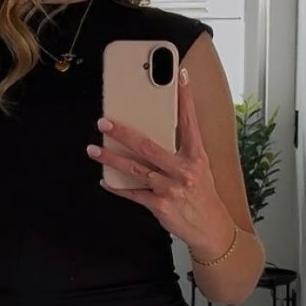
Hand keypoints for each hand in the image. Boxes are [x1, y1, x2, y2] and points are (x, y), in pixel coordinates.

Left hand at [87, 66, 236, 257]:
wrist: (211, 229)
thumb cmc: (203, 196)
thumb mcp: (200, 170)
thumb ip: (180, 152)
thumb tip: (153, 135)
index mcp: (196, 156)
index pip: (190, 121)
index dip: (185, 98)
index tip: (180, 76)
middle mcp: (183, 170)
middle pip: (147, 146)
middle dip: (122, 133)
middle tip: (104, 123)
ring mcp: (170, 188)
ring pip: (134, 169)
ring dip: (110, 159)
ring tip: (93, 150)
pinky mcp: (159, 205)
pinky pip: (132, 193)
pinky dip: (117, 187)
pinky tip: (105, 181)